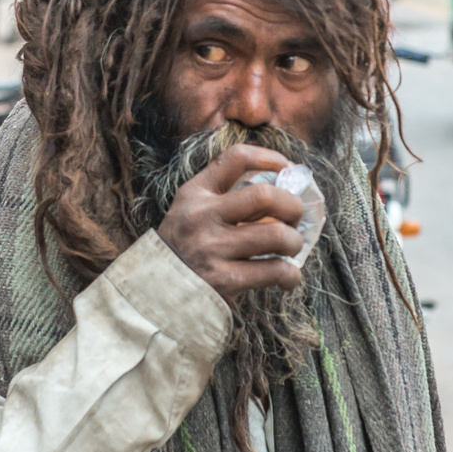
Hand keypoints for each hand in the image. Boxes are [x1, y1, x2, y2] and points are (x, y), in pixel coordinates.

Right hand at [156, 143, 304, 303]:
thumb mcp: (189, 211)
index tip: (287, 169)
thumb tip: (281, 188)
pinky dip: (290, 274)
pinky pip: (275, 270)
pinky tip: (287, 277)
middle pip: (265, 196)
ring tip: (291, 248)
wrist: (157, 293)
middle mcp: (202, 217)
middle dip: (293, 206)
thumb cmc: (184, 248)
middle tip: (295, 218)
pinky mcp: (225, 280)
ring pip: (277, 235)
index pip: (236, 158)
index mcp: (195, 194)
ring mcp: (213, 249)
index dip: (270, 158)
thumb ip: (223, 196)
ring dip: (294, 242)